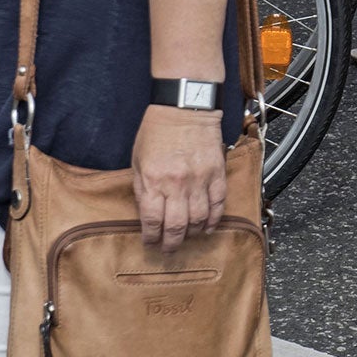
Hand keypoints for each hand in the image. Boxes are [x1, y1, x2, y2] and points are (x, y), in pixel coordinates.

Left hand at [131, 106, 226, 250]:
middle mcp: (176, 184)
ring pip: (199, 219)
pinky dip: (214, 219)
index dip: (151, 237)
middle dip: (171, 243)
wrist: (185, 107)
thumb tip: (147, 212)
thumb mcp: (137, 159)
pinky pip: (218, 203)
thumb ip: (142, 187)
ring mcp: (199, 179)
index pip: (151, 221)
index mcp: (152, 180)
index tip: (150, 242)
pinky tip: (209, 226)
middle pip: (176, 226)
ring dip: (193, 233)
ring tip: (188, 237)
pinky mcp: (216, 172)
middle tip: (169, 249)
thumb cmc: (157, 130)